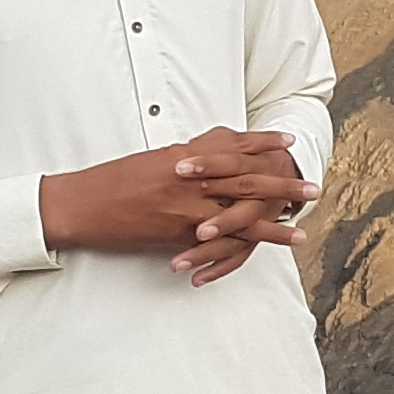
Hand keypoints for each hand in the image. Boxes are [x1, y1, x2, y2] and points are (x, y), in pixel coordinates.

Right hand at [41, 127, 315, 285]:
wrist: (80, 204)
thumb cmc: (113, 179)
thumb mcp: (154, 157)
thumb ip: (188, 152)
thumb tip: (213, 143)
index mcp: (184, 158)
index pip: (232, 149)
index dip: (263, 146)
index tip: (289, 144)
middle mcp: (190, 180)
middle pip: (246, 181)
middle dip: (282, 185)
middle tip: (313, 187)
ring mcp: (185, 209)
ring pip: (239, 214)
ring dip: (275, 220)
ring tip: (303, 226)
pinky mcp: (176, 234)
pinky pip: (217, 242)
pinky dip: (244, 245)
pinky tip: (266, 250)